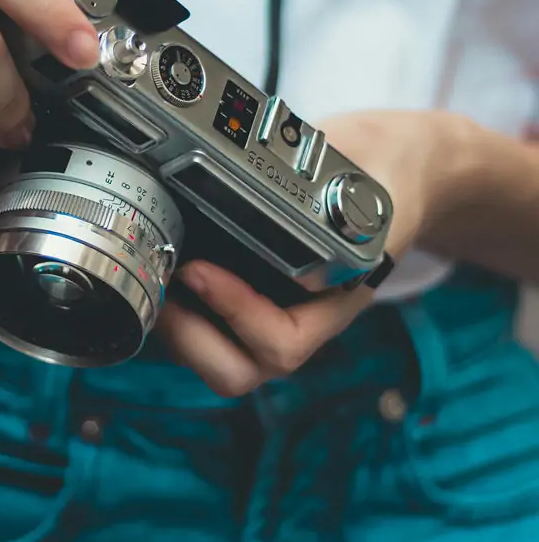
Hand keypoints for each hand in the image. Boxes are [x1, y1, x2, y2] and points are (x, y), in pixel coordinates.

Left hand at [156, 109, 451, 396]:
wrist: (388, 171)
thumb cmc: (382, 175)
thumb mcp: (372, 175)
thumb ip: (343, 188)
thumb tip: (297, 185)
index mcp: (336, 299)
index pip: (280, 342)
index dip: (234, 314)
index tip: (197, 269)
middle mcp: (301, 318)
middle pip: (237, 370)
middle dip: (188, 338)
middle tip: (158, 286)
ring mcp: (271, 314)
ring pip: (216, 358)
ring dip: (177, 330)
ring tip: (153, 278)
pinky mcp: (246, 299)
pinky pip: (206, 329)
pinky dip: (178, 310)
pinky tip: (162, 268)